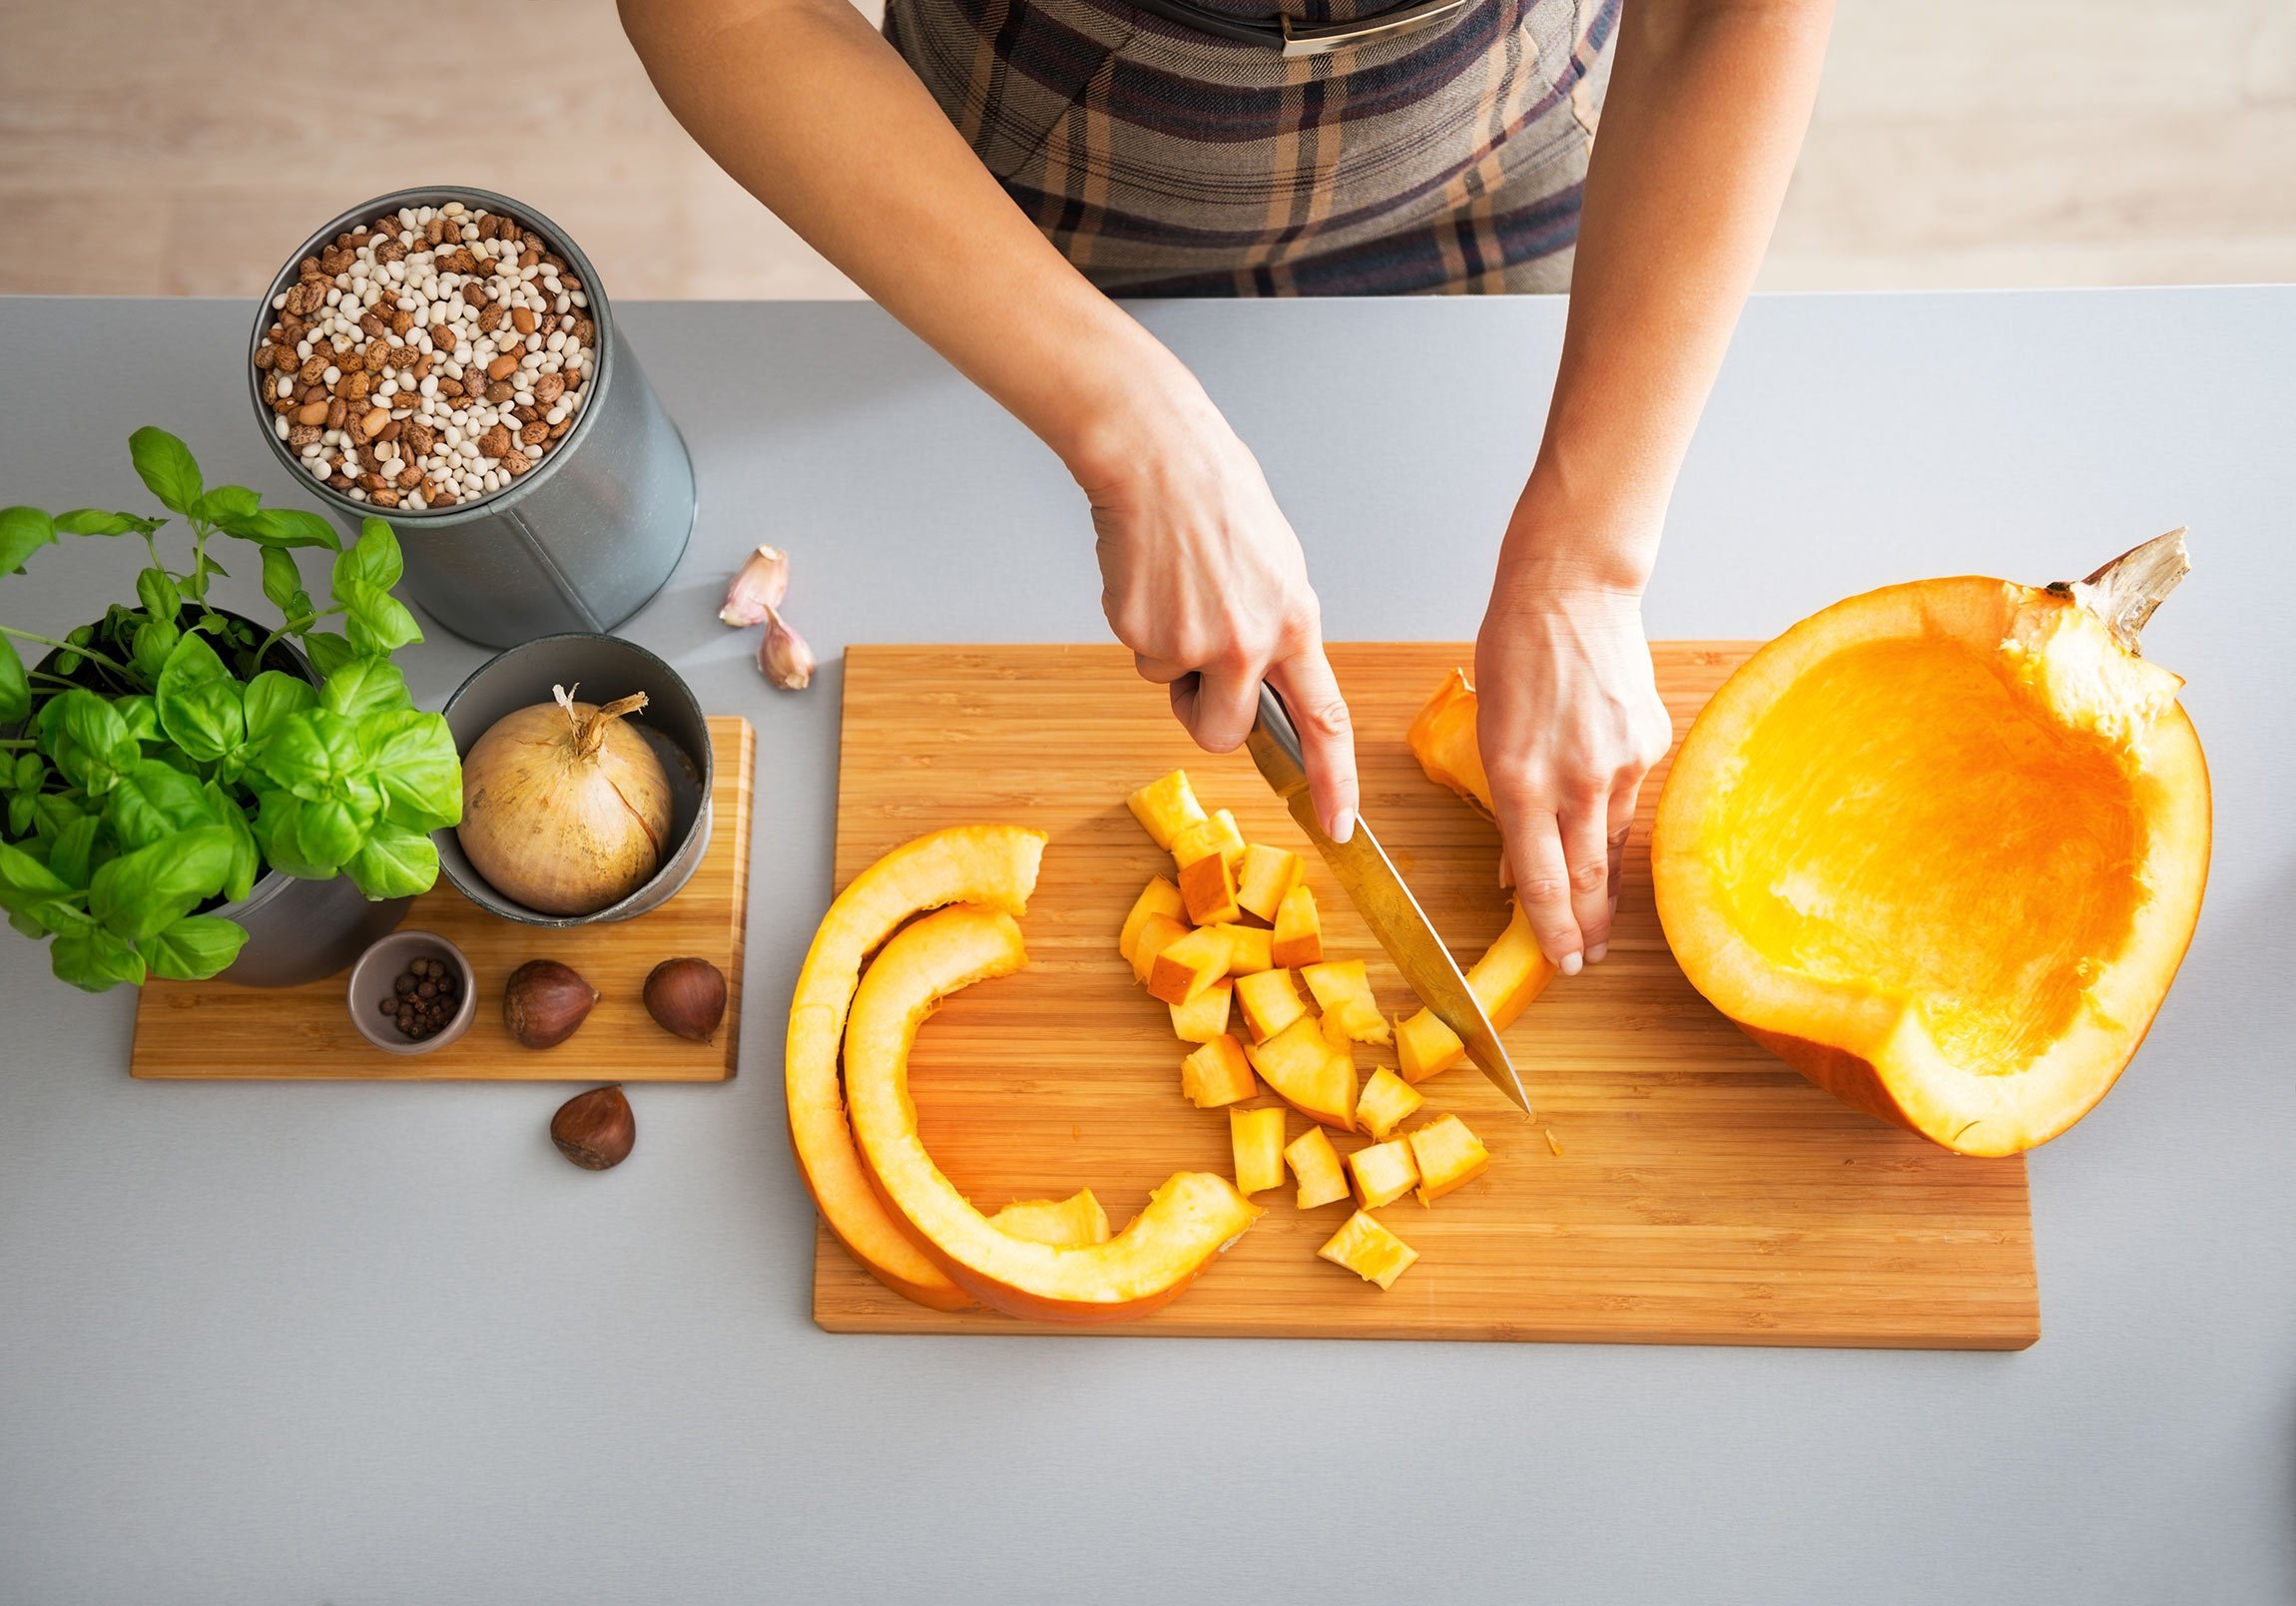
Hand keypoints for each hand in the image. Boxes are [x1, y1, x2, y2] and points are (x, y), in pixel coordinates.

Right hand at [1073, 383, 1359, 840]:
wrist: (1157, 459)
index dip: (1334, 780)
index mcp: (1294, 624)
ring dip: (1169, 655)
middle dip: (1205, 715)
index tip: (1337, 824)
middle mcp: (1249, 643)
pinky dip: (1138, 624)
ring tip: (1176, 588)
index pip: (1324, 721)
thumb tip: (1264, 674)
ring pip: (1173, 689)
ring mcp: (1194, 643)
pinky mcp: (1143, 634)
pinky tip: (1148, 578)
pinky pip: (1141, 655)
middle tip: (1196, 667)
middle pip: (1224, 732)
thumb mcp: (1277, 566)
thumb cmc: (1216, 499)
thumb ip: (1276, 628)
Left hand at [1475, 573, 1672, 973]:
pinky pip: (1628, 795)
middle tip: (1588, 959)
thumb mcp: (1489, 734)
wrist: (1573, 591)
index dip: (1553, 931)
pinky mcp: (1650, 743)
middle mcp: (1575, 780)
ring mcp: (1621, 763)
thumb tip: (1516, 865)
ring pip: (1610, 840)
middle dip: (1587, 927)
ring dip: (1603, 881)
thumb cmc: (1514, 653)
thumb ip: (1507, 803)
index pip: (1541, 881)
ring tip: (1599, 914)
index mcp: (1521, 780)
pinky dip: (1611, 815)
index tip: (1563, 963)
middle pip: (1586, 878)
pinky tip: (1603, 819)